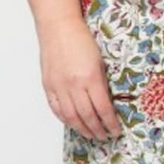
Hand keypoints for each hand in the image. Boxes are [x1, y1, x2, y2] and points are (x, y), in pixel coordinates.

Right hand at [40, 18, 122, 140]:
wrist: (59, 27)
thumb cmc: (82, 39)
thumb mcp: (100, 61)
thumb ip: (102, 83)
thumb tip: (106, 103)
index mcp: (90, 78)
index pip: (102, 109)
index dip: (110, 123)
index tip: (115, 130)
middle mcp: (74, 85)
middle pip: (87, 117)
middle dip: (97, 130)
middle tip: (105, 136)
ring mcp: (59, 87)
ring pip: (70, 117)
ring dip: (82, 129)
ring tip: (91, 134)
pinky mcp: (48, 86)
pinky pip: (56, 109)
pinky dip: (65, 119)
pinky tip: (73, 124)